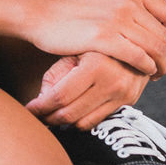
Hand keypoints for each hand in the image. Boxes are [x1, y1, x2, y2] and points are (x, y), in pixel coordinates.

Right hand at [23, 0, 165, 76]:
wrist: (42, 14)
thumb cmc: (73, 7)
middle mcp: (127, 1)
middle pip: (164, 33)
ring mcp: (116, 18)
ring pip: (155, 46)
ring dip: (162, 64)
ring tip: (157, 73)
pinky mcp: (104, 37)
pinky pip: (138, 56)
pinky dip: (147, 67)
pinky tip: (145, 72)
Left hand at [25, 52, 149, 128]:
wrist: (136, 40)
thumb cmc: (95, 44)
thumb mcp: (74, 52)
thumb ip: (55, 76)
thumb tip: (41, 102)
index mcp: (95, 66)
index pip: (60, 96)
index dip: (40, 106)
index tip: (29, 110)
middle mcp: (111, 82)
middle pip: (70, 113)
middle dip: (48, 117)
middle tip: (37, 115)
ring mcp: (122, 94)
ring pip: (82, 122)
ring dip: (62, 123)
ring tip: (51, 115)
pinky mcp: (128, 102)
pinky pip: (97, 121)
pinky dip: (79, 122)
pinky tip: (70, 115)